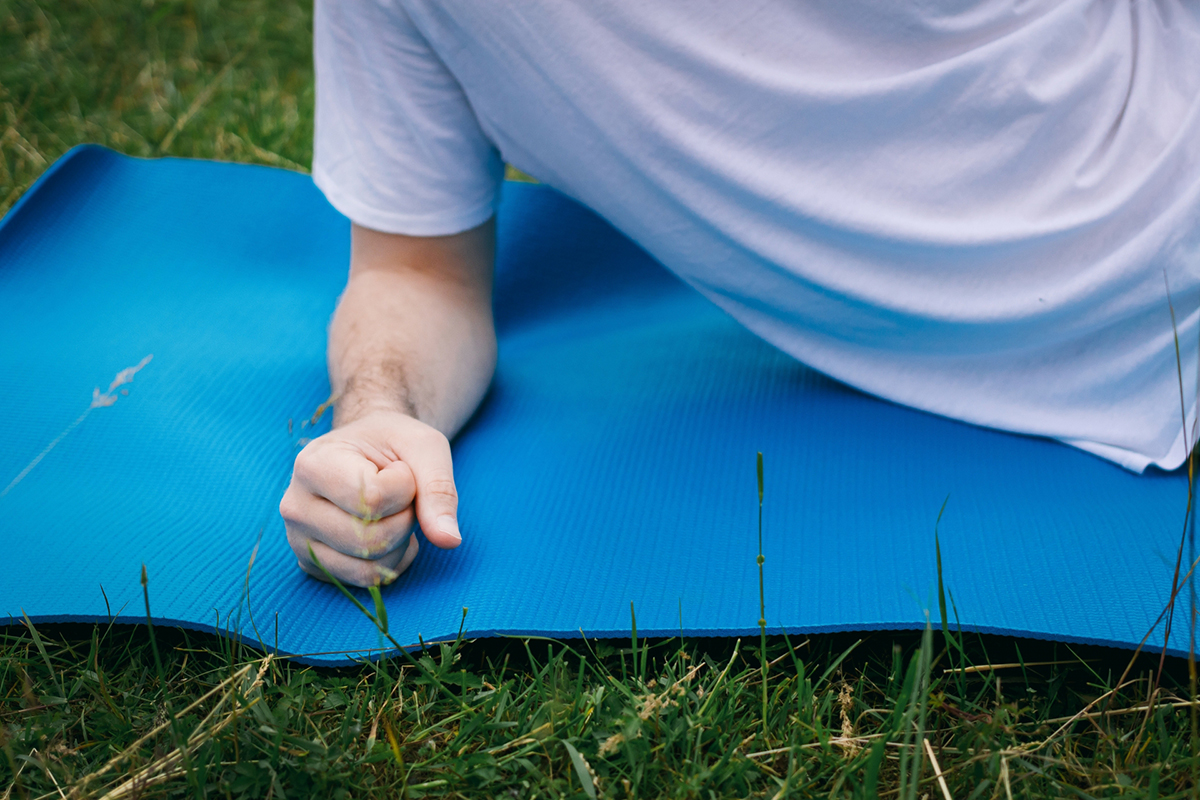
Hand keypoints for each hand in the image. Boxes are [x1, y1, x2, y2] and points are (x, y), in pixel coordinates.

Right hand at [279, 410, 461, 586]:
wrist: (366, 449)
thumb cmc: (394, 443)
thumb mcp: (425, 447)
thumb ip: (439, 489)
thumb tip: (449, 541)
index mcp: (312, 464)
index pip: (372, 499)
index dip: (405, 486)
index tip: (399, 468)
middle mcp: (295, 505)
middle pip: (369, 540)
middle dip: (405, 518)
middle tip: (401, 495)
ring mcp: (300, 539)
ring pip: (368, 568)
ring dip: (400, 543)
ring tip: (393, 512)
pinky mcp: (313, 564)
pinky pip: (365, 581)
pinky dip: (391, 563)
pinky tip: (388, 534)